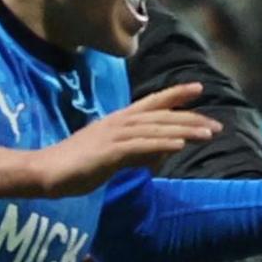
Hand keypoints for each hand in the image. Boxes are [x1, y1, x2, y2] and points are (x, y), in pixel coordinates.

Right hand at [0, 82, 218, 198]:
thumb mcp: (111, 158)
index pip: (151, 104)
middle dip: (190, 118)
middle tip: (216, 125)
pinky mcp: (108, 151)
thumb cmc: (74, 168)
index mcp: (117, 121)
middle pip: (160, 116)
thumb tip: (160, 154)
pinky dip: (161, 143)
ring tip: (208, 134)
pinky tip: (179, 145)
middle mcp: (118, 123)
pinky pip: (140, 145)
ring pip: (155, 128)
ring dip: (184, 130)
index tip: (198, 88)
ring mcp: (113, 135)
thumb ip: (136, 154)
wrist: (44, 172)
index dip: (175, 95)